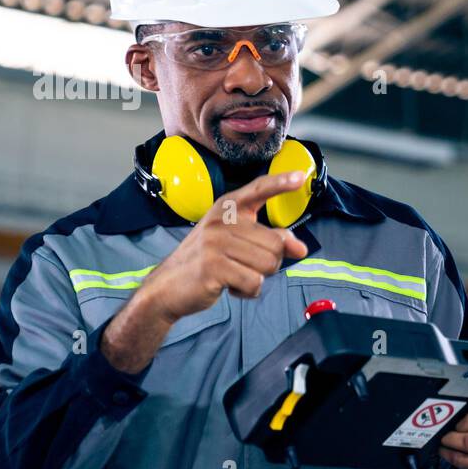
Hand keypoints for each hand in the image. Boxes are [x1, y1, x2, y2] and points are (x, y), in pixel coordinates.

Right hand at [100, 171, 308, 372]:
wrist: (166, 288)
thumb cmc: (206, 264)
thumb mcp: (237, 244)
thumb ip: (269, 242)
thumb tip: (301, 248)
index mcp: (226, 209)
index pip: (258, 189)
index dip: (280, 182)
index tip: (300, 176)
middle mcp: (221, 220)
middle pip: (276, 242)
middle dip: (270, 262)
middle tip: (245, 266)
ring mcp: (215, 242)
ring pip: (268, 264)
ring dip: (258, 278)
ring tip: (234, 275)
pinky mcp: (213, 266)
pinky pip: (254, 283)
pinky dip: (247, 292)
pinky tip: (229, 286)